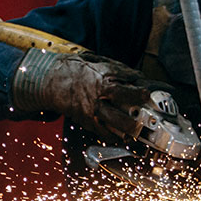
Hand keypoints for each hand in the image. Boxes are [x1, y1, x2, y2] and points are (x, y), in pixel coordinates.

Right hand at [11, 48, 168, 140]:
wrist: (51, 80)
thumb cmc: (75, 69)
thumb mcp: (97, 62)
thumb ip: (117, 69)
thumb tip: (136, 75)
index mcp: (101, 77)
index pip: (124, 83)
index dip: (139, 89)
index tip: (150, 93)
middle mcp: (97, 94)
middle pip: (119, 105)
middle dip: (133, 113)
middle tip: (145, 118)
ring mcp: (91, 109)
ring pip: (111, 122)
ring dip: (126, 129)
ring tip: (136, 133)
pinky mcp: (85, 119)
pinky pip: (101, 131)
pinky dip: (112, 136)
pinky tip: (121, 138)